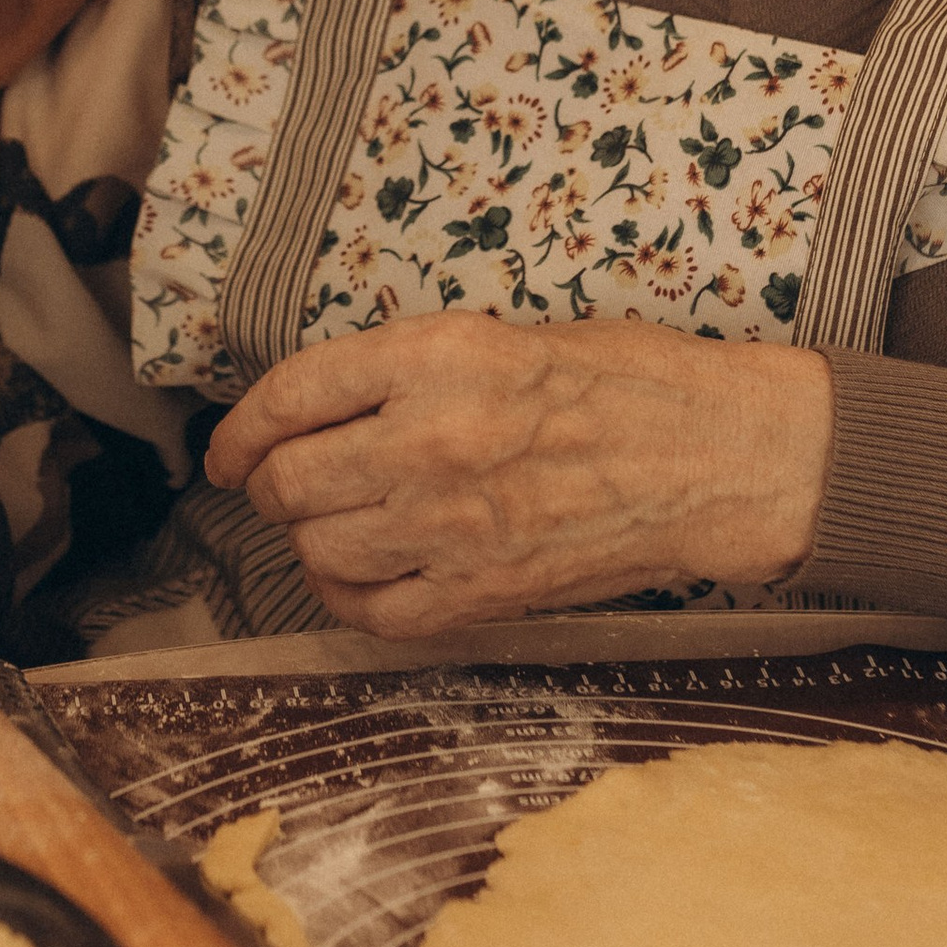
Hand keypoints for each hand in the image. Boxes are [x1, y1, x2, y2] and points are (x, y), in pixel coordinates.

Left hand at [204, 314, 831, 637]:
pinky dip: (350, 595)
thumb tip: (310, 411)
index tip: (228, 448)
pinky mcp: (483, 593)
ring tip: (339, 522)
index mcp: (438, 358)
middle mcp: (432, 442)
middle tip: (289, 482)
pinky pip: (372, 611)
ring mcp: (455, 527)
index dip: (240, 428)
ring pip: (319, 550)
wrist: (717, 457)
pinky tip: (367, 573)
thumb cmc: (623, 382)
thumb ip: (402, 371)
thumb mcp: (501, 335)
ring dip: (312, 539)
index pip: (291, 396)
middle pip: (290, 482)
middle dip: (273, 485)